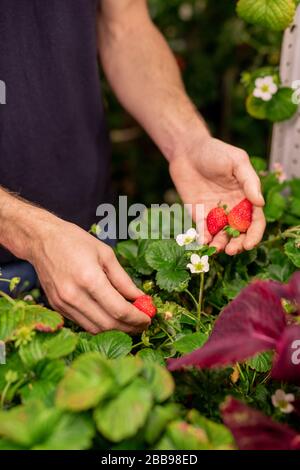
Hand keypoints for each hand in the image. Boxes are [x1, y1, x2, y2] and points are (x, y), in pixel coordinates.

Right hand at [30, 218, 150, 333]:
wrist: (41, 240)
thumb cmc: (76, 241)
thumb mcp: (106, 254)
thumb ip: (124, 280)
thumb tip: (141, 298)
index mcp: (90, 279)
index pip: (119, 310)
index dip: (137, 318)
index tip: (149, 318)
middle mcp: (74, 296)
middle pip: (109, 324)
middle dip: (130, 328)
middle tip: (143, 324)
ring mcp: (63, 304)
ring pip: (95, 329)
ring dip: (116, 330)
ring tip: (130, 323)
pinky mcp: (57, 307)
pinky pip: (83, 324)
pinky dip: (100, 325)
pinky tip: (110, 318)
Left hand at [169, 136, 265, 254]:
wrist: (187, 151)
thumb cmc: (216, 152)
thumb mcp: (237, 161)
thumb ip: (249, 181)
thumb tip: (260, 202)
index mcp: (246, 198)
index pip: (255, 222)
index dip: (254, 235)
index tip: (249, 244)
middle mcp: (233, 209)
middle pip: (239, 234)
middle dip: (237, 245)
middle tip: (231, 251)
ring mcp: (216, 214)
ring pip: (221, 236)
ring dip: (220, 245)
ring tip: (216, 249)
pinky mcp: (199, 215)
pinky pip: (203, 231)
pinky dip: (204, 239)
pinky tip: (203, 242)